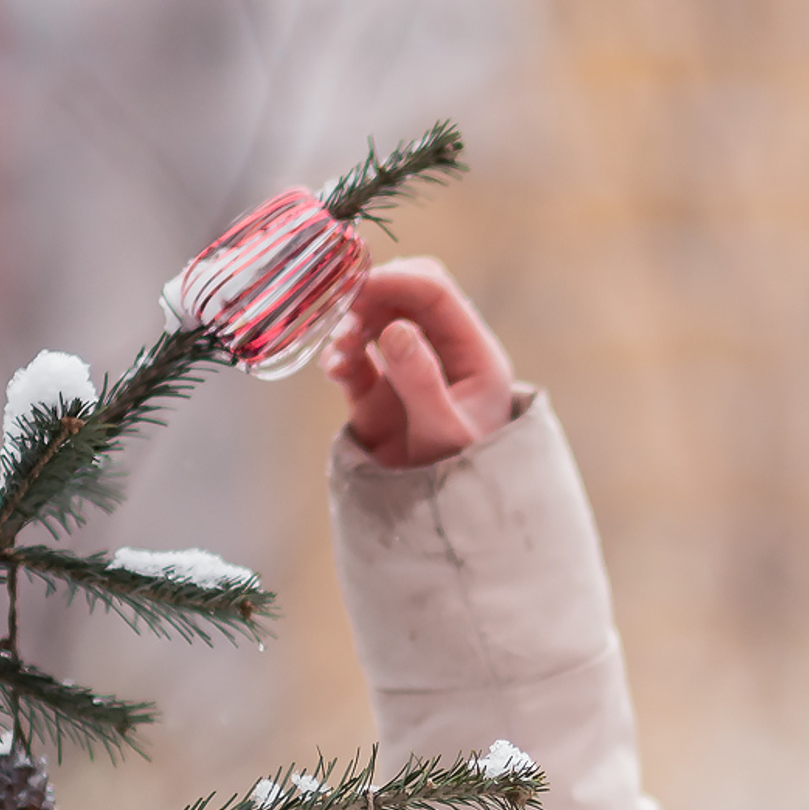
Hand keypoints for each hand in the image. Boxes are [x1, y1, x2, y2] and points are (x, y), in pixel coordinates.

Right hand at [324, 259, 515, 468]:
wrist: (447, 530)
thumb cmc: (463, 481)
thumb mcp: (444, 433)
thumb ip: (421, 381)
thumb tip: (396, 329)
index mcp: (474, 356)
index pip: (436, 293)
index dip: (395, 280)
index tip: (356, 285)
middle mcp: (445, 357)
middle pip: (405, 297)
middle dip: (370, 296)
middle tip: (341, 308)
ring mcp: (411, 374)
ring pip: (377, 323)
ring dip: (352, 326)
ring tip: (340, 352)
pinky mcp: (381, 397)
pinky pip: (358, 360)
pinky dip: (341, 356)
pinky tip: (334, 368)